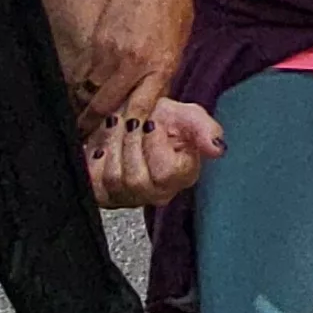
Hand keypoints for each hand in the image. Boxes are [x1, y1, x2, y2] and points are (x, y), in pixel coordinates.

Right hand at [76, 0, 193, 136]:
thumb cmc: (174, 14)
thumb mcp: (175, 51)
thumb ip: (159, 77)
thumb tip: (146, 102)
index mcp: (161, 68)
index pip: (140, 108)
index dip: (127, 129)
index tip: (117, 141)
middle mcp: (135, 63)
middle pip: (105, 103)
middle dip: (92, 121)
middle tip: (83, 132)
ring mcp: (113, 51)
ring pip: (91, 87)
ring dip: (85, 101)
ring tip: (79, 112)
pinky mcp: (99, 39)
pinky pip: (87, 68)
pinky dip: (84, 79)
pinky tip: (82, 86)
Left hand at [86, 99, 226, 208]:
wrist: (128, 118)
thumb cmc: (160, 119)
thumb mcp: (185, 115)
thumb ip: (204, 129)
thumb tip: (217, 149)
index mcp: (183, 176)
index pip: (166, 172)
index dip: (154, 143)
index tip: (152, 123)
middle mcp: (157, 194)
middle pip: (137, 178)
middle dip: (130, 140)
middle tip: (131, 121)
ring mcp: (129, 197)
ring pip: (115, 178)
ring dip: (113, 144)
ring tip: (118, 128)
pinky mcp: (103, 195)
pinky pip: (94, 181)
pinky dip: (96, 156)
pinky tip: (105, 144)